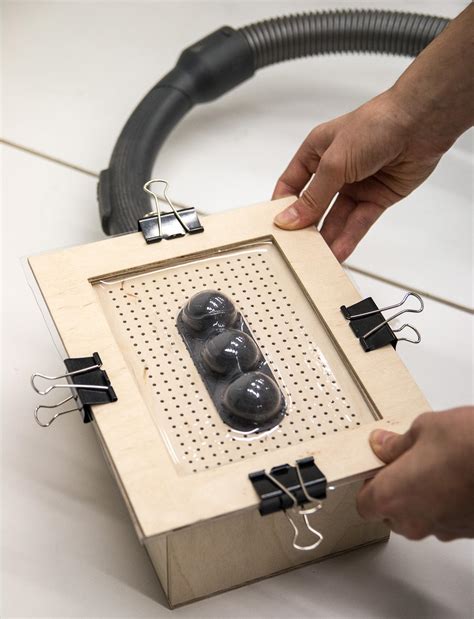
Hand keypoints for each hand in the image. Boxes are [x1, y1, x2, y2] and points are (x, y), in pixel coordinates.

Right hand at [272, 89, 444, 261]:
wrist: (420, 123)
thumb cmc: (377, 125)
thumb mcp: (334, 162)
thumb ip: (313, 195)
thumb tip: (290, 217)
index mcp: (317, 151)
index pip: (292, 184)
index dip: (283, 205)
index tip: (276, 226)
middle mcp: (335, 169)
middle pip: (314, 205)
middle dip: (306, 226)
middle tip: (296, 247)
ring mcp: (356, 184)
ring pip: (336, 218)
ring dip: (328, 237)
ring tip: (317, 256)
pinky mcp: (376, 198)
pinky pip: (358, 222)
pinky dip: (349, 237)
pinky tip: (338, 251)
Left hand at [356, 406, 473, 540]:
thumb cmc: (471, 445)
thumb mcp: (424, 429)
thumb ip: (397, 443)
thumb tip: (383, 444)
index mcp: (391, 496)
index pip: (363, 502)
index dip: (368, 482)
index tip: (376, 464)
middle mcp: (414, 520)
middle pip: (390, 513)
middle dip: (393, 489)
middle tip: (404, 461)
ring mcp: (442, 529)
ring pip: (418, 517)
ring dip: (419, 496)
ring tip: (435, 465)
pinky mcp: (466, 531)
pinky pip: (444, 518)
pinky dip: (444, 502)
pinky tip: (455, 477)